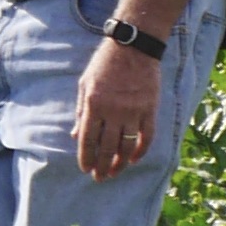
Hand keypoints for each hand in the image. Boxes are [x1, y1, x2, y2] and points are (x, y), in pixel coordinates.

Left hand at [73, 36, 162, 176]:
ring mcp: (133, 110)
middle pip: (106, 147)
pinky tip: (133, 159)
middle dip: (101, 166)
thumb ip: (81, 111)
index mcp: (93, 103)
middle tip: (99, 178)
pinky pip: (146, 136)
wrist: (133, 47)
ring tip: (114, 173)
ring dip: (119, 163)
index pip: (88, 139)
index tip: (85, 169)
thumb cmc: (104, 63)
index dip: (86, 157)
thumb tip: (75, 136)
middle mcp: (113, 110)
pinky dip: (140, 150)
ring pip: (126, 146)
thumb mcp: (85, 84)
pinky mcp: (150, 109)